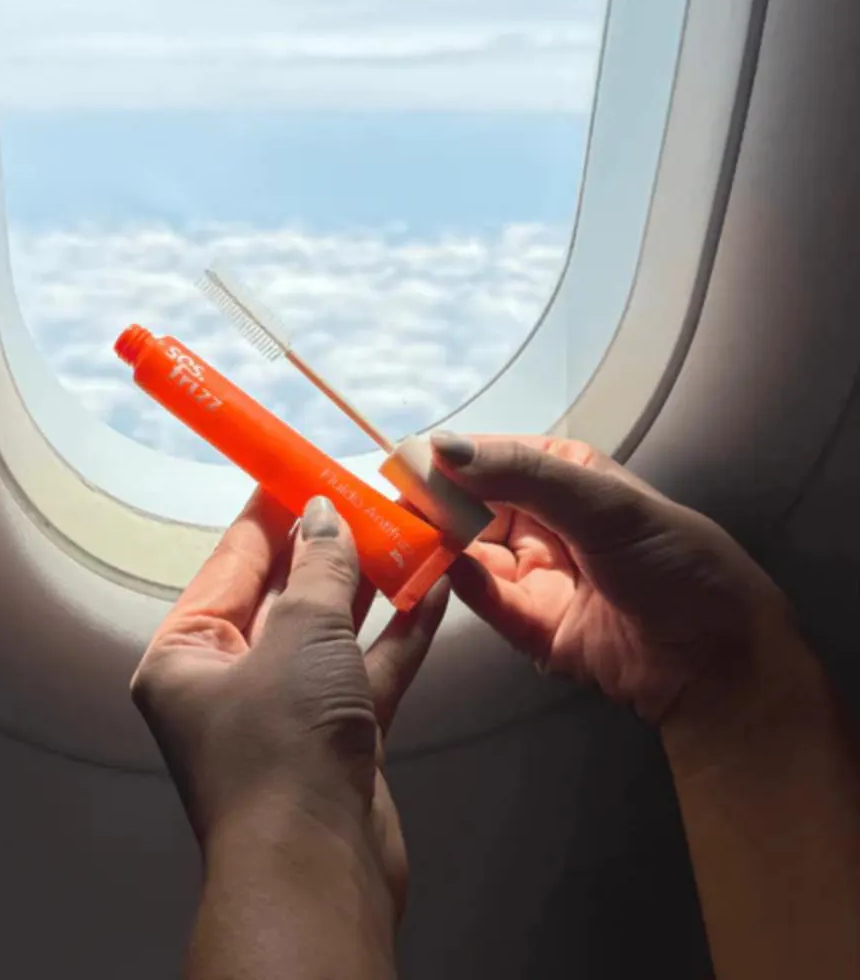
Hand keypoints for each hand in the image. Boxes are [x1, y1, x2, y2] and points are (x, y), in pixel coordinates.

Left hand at [130, 490, 448, 915]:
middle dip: (329, 547)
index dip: (270, 512)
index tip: (301, 468)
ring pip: (332, 631)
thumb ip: (319, 570)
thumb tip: (323, 514)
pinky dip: (398, 634)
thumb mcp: (299, 637)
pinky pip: (367, 670)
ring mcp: (286, 711)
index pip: (233, 562)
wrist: (318, 873)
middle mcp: (230, 680)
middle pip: (285, 593)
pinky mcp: (337, 738)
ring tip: (409, 531)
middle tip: (368, 494)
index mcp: (187, 654)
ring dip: (372, 585)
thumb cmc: (281, 746)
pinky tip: (432, 590)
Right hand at [431, 433, 796, 724]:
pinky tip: (440, 574)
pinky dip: (460, 588)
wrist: (721, 660)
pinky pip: (486, 602)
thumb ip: (521, 475)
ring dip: (438, 548)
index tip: (396, 465)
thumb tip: (444, 447)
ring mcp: (536, 574)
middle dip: (431, 507)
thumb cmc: (674, 561)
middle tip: (385, 510)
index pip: (489, 458)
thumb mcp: (603, 504)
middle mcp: (543, 520)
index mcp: (563, 476)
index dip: (444, 460)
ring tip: (398, 542)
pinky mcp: (532, 626)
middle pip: (470, 507)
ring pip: (469, 554)